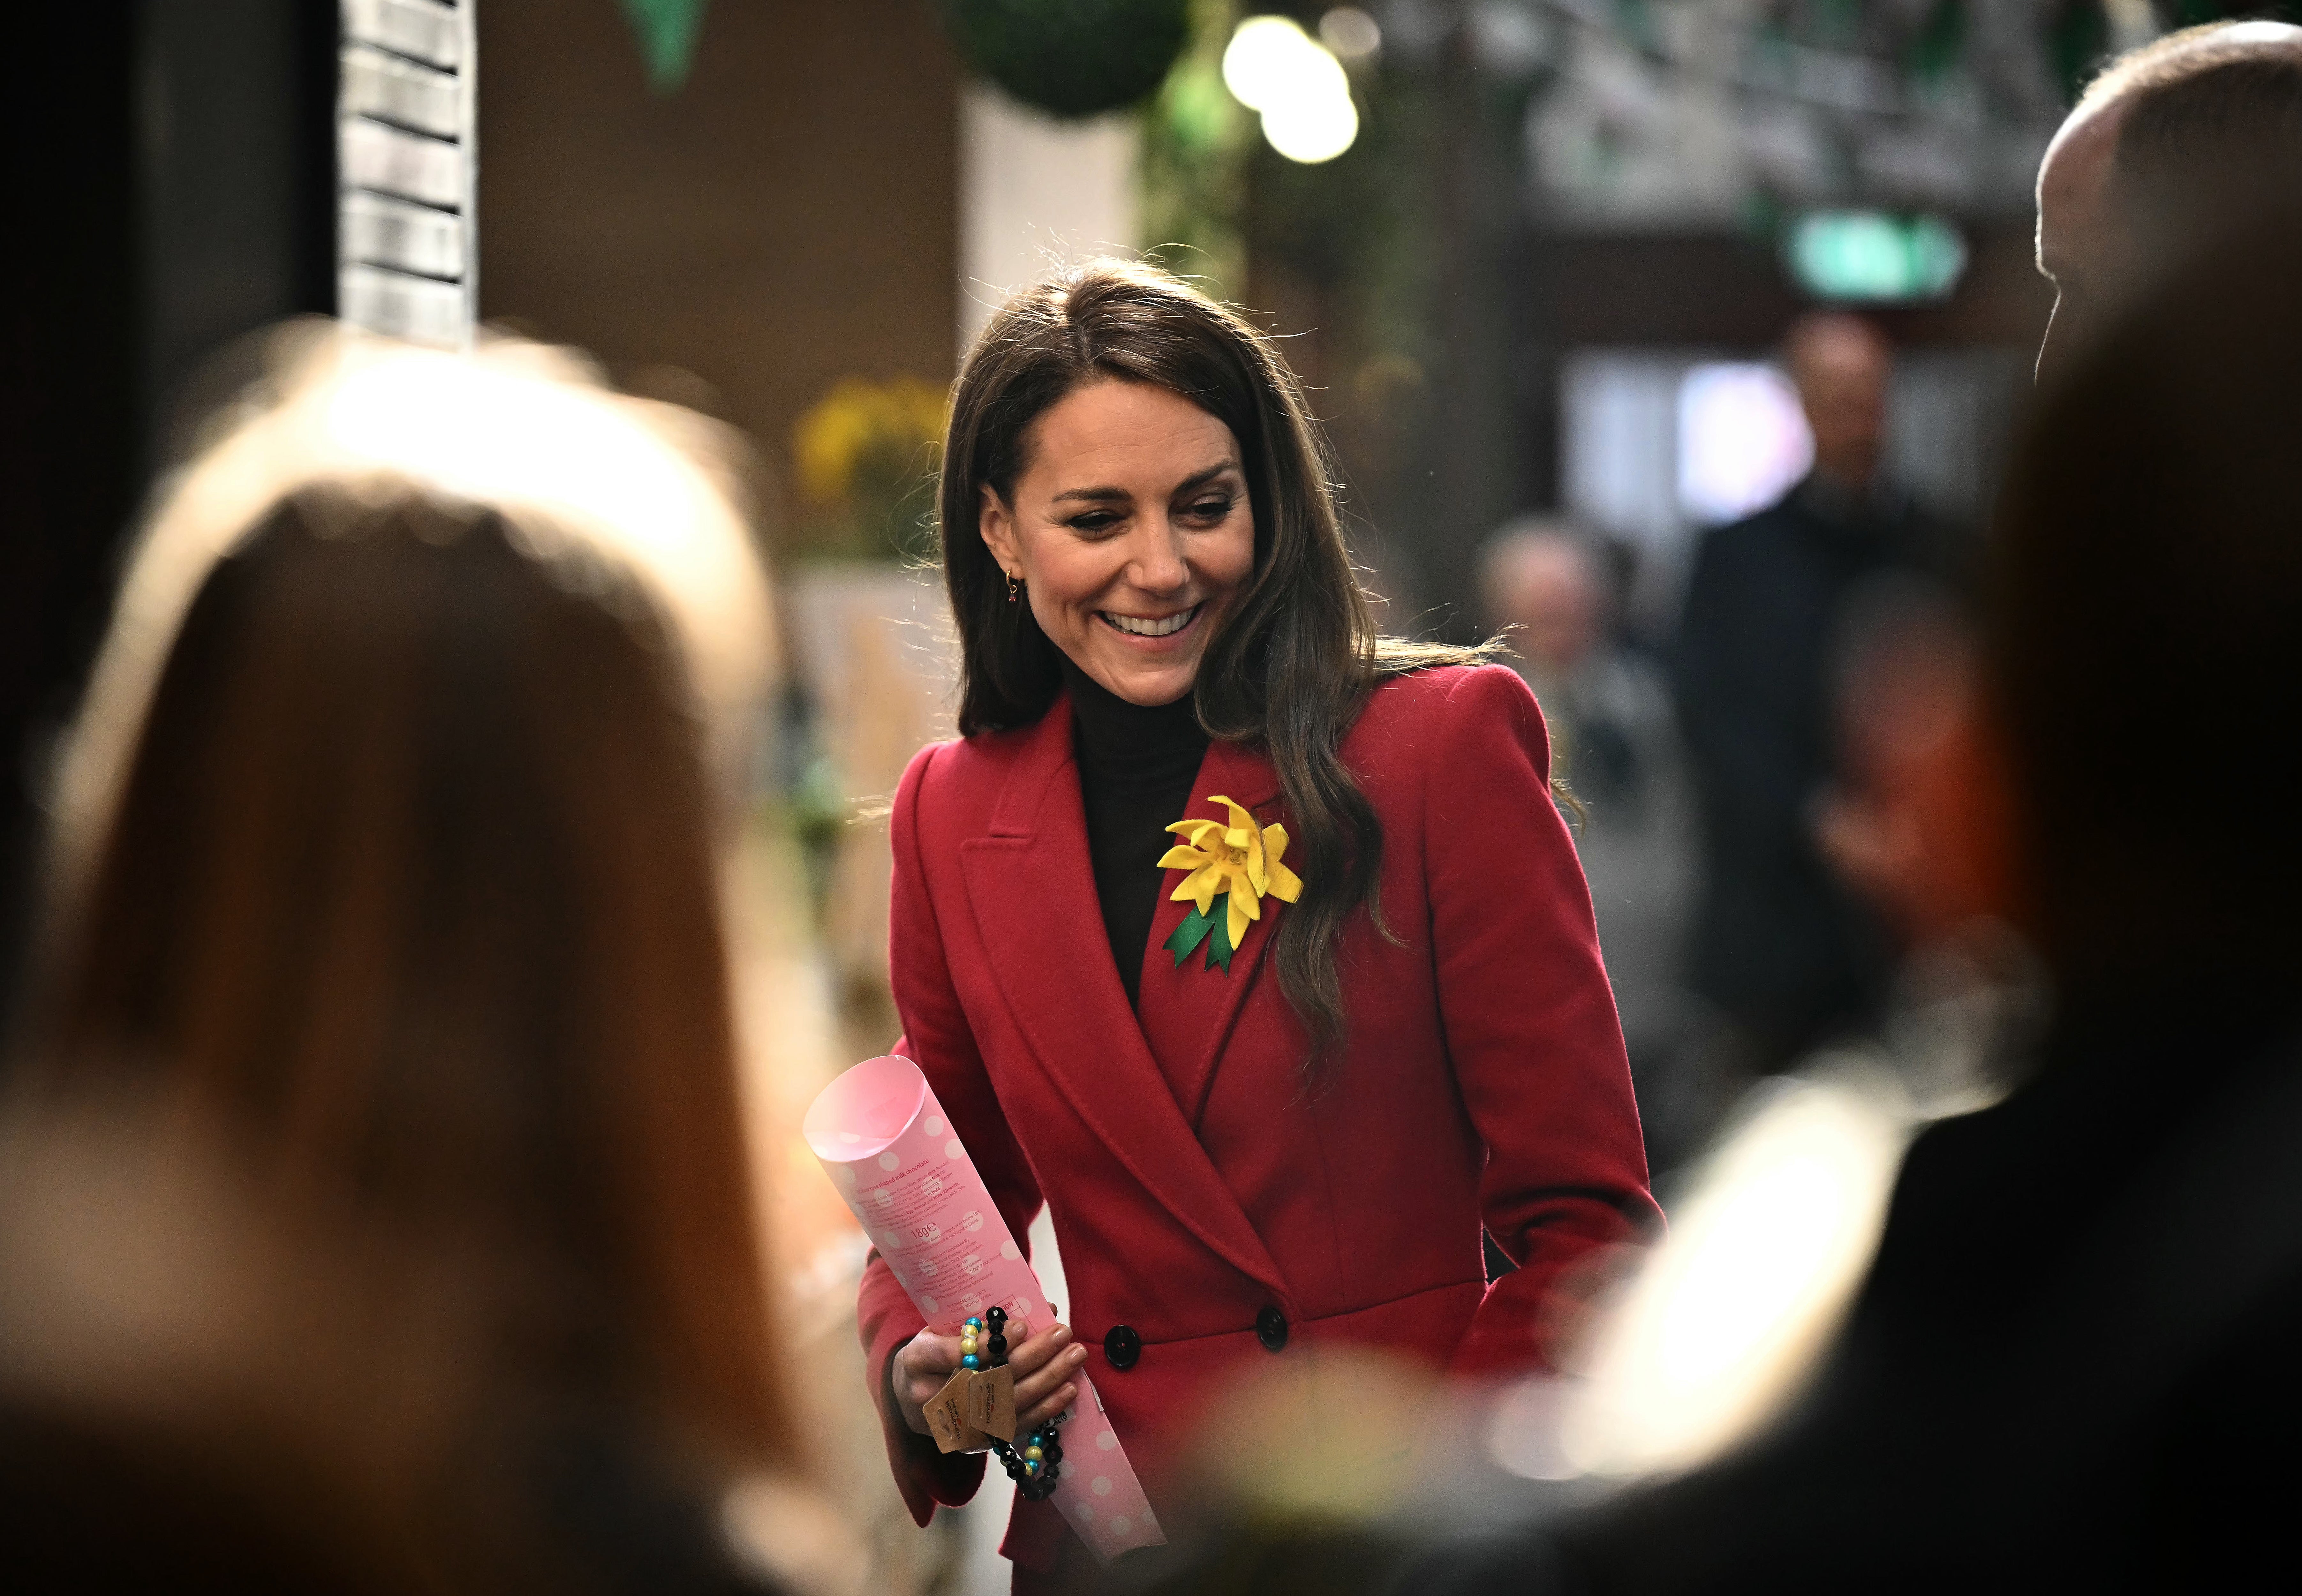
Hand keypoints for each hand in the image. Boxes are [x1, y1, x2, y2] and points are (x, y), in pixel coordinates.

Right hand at [892, 1319, 1088, 1440]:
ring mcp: (956, 1426)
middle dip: (1032, 1356)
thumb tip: (1039, 1306)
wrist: (910, 1398)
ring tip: (1075, 1356)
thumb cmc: (933, 1353)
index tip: (1022, 1326)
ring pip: (1008, 1404)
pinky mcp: (976, 1442)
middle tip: (1063, 1334)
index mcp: (918, 1362)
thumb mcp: (942, 1328)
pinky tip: (1068, 1389)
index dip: (990, 1344)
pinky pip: (1016, 1426)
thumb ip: (981, 1320)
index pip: (955, 1355)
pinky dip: (1045, 1408)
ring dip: (1047, 1380)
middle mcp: (934, 1399)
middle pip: (989, 1380)